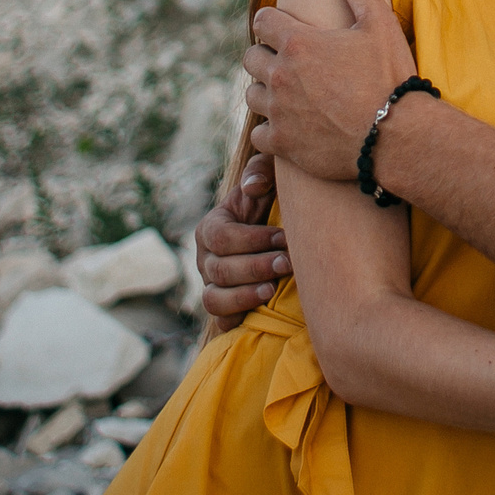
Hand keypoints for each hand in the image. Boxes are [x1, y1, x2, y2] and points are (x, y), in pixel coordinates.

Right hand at [196, 155, 287, 321]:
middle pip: (219, 270)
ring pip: (214, 299)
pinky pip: (220, 322)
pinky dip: (238, 318)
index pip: (221, 237)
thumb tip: (253, 188)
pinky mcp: (224, 309)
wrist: (285, 233)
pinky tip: (263, 310)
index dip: (253, 239)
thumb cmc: (276, 202)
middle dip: (256, 267)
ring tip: (272, 290)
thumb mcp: (269, 179)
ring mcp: (212, 285)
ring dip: (244, 296)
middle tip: (288, 263)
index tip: (285, 237)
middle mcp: (206, 258)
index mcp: (212, 227)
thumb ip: (260, 172)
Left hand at [244, 0, 416, 183]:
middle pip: (251, 58)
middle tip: (290, 64)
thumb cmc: (390, 78)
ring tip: (288, 95)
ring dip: (266, 92)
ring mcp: (279, 111)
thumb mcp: (379, 23)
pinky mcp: (284, 144)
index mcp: (298, 42)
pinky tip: (288, 129)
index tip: (285, 29)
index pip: (262, 21)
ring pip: (252, 95)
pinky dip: (270, 130)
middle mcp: (280, 75)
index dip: (273, 22)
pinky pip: (259, 135)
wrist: (397, 136)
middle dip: (267, 57)